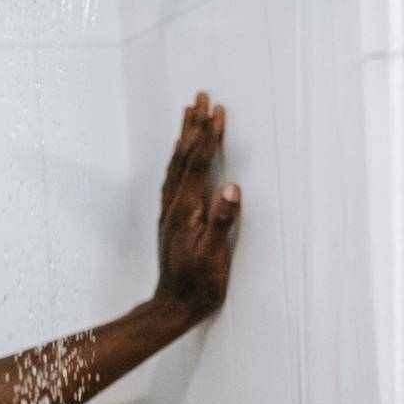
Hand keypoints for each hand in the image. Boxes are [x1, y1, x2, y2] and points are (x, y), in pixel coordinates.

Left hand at [153, 90, 240, 324]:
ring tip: (188, 114)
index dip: (209, 136)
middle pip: (183, 157)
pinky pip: (173, 178)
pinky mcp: (172, 220)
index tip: (217, 110)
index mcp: (186, 210)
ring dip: (184, 138)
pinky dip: (179, 159)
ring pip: (176, 165)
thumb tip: (232, 188)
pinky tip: (181, 157)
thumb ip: (221, 221)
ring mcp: (170, 212)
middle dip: (193, 126)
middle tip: (199, 97)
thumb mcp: (214, 256)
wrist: (172, 307)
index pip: (198, 164)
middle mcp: (174, 206)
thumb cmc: (197, 285)